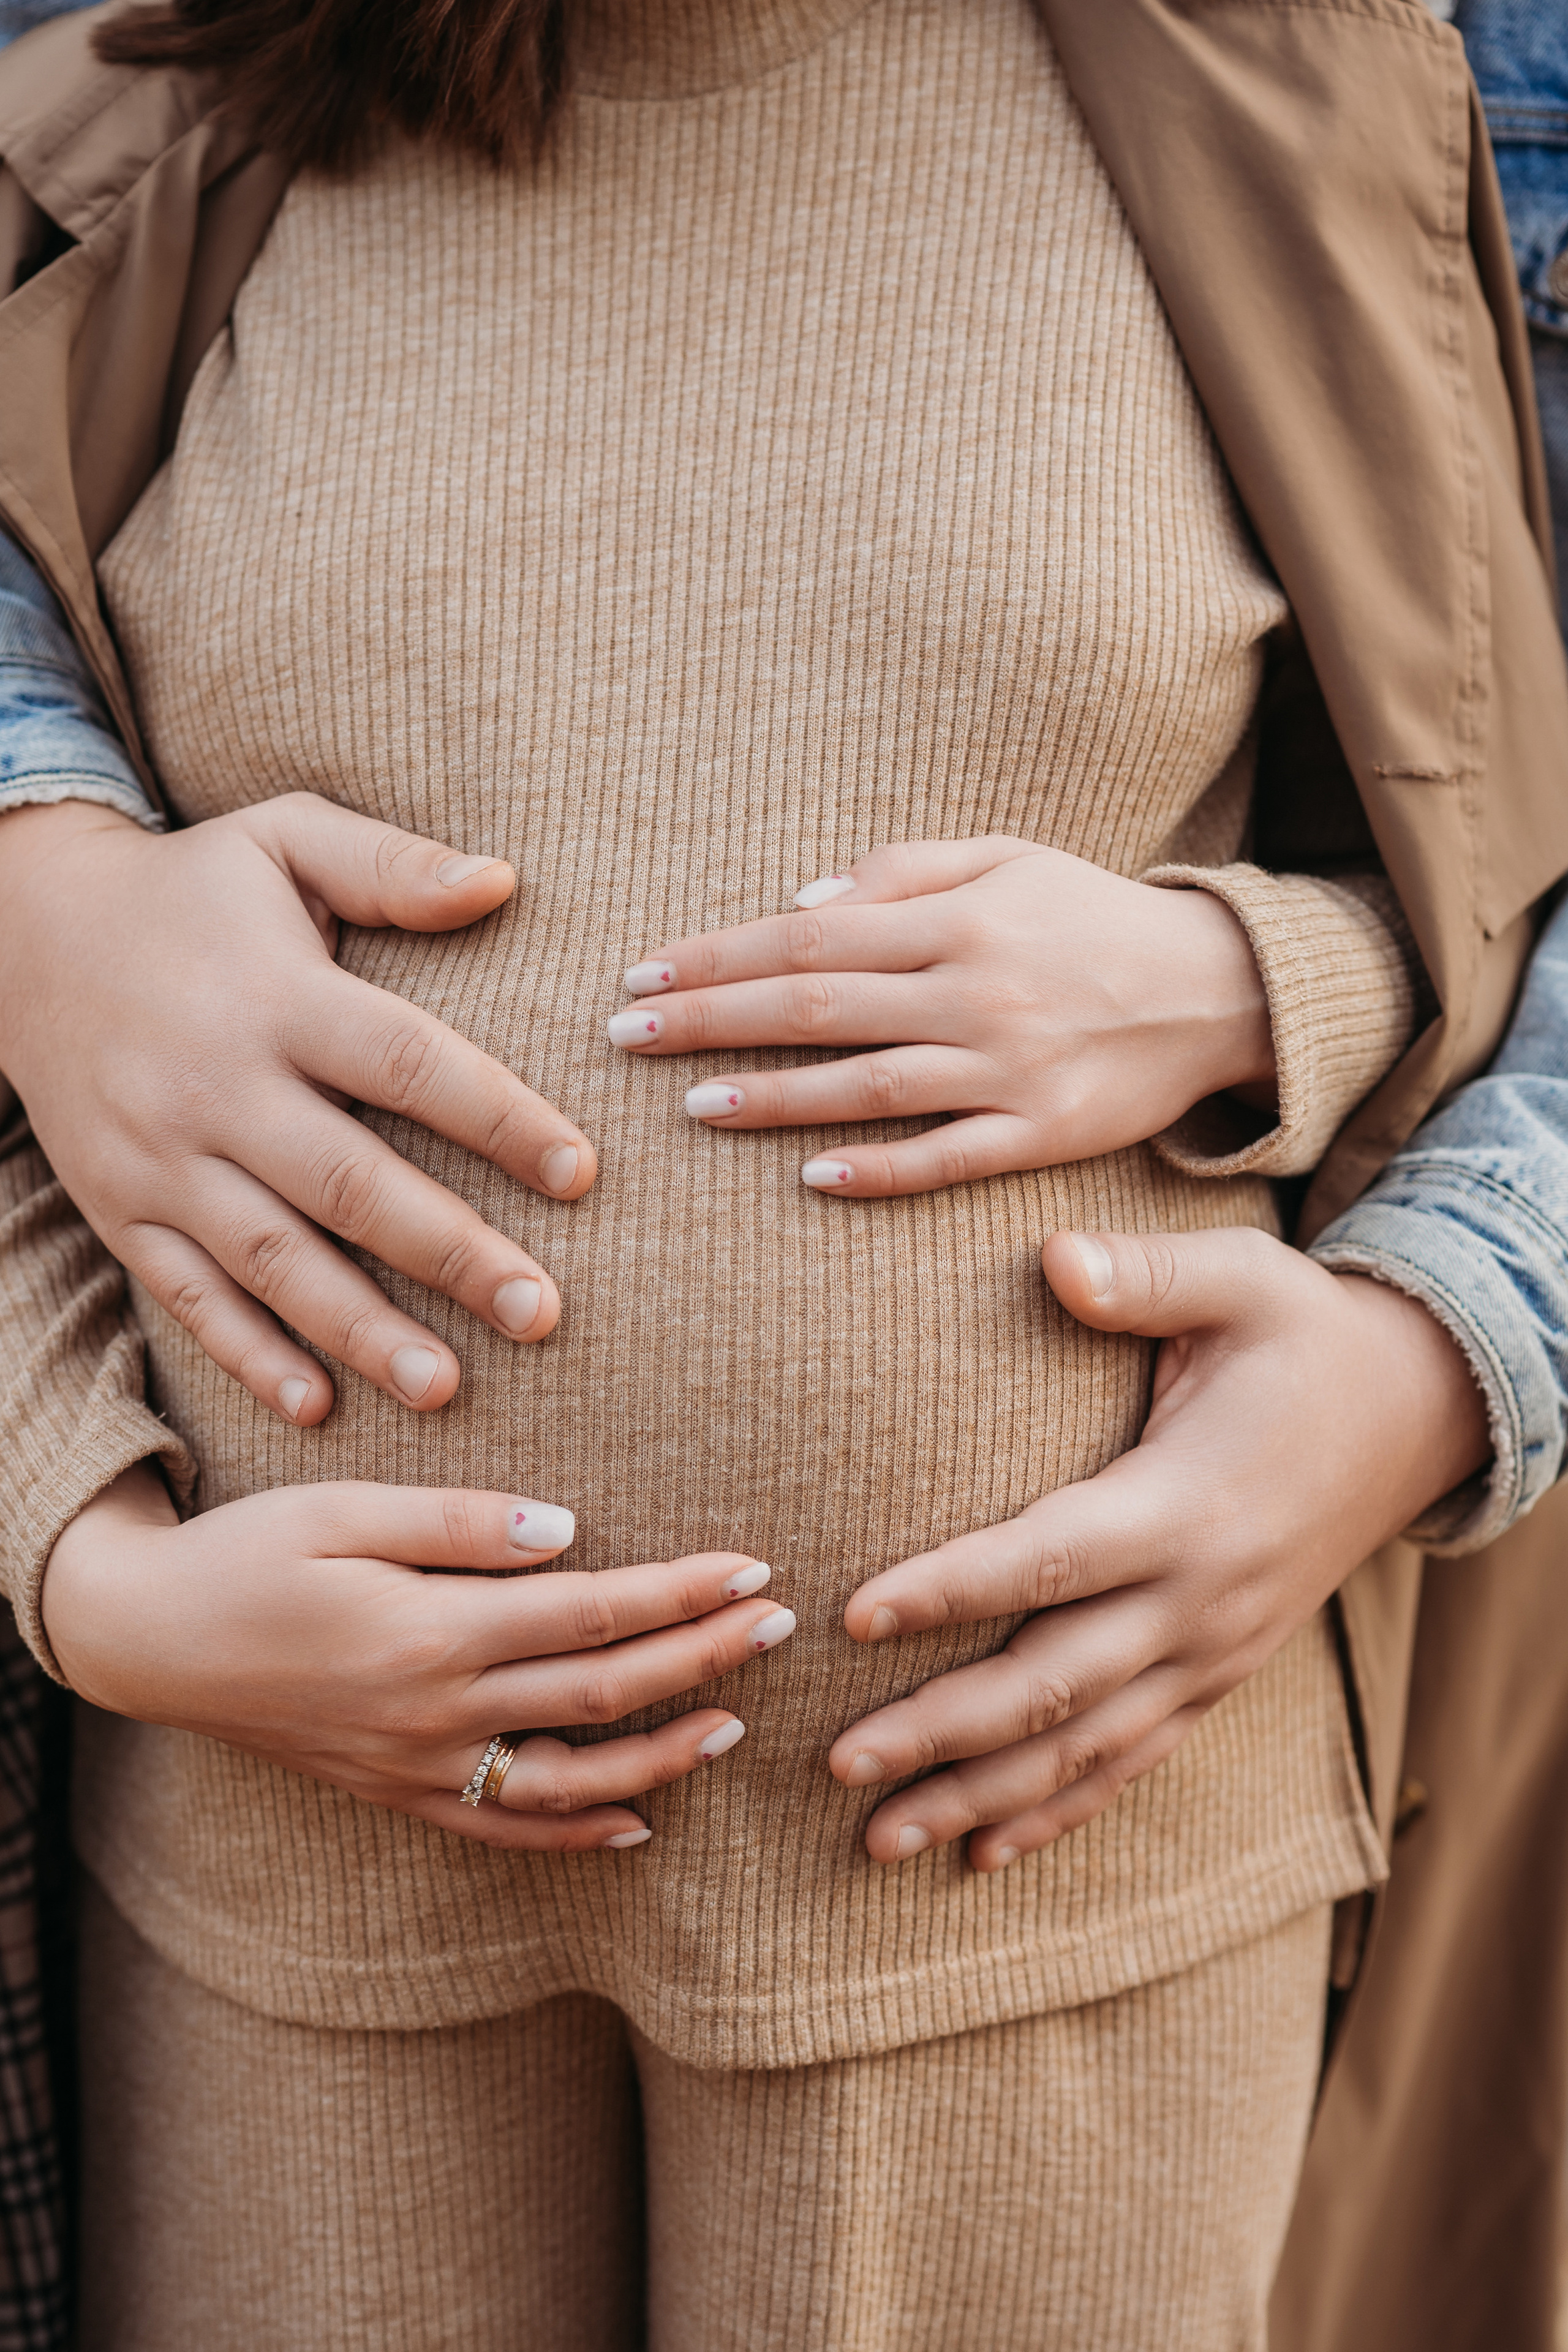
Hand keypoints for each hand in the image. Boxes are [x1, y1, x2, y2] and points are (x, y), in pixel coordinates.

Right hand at [0, 795, 597, 1423]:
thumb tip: (503, 881)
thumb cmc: (189, 889)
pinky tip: (316, 1404)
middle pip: (350, 1184)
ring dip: (361, 1330)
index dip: (498, 1119)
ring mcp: (160, 1159)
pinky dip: (249, 1354)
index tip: (580, 1173)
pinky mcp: (120, 1209)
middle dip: (451, 1255)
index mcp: (275, 998)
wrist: (24, 933)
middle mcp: (215, 1087)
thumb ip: (391, 864)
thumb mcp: (281, 839)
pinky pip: (188, 1295)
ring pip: (273, 1260)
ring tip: (447, 1386)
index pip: (406, 1064)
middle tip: (541, 1313)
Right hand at [44, 1467, 795, 1850]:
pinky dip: (576, 1830)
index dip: (680, 1595)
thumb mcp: (341, 1510)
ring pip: (571, 1779)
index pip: (593, 1616)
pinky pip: (505, 1826)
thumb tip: (566, 1531)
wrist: (151, 1642)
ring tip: (736, 1722)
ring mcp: (419, 1767)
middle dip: (702, 1659)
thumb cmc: (248, 1555)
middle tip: (778, 1625)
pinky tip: (635, 1822)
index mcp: (431, 1633)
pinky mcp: (398, 1794)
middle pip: (603, 1695)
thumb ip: (457, 1524)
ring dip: (663, 1754)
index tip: (752, 1569)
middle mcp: (437, 1714)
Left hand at [606, 838, 1273, 1195]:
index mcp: (960, 919)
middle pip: (819, 1009)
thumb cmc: (1090, 917)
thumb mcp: (1006, 858)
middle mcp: (977, 992)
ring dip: (773, 1098)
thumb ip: (903, 871)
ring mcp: (1010, 1069)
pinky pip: (947, 1156)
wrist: (1219, 986)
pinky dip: (878, 1167)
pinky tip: (810, 1174)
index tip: (644, 976)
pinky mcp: (1041, 1134)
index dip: (719, 957)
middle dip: (714, 1022)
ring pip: (869, 1086)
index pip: (810, 938)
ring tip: (690, 1106)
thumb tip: (801, 905)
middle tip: (627, 1039)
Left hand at [826, 1227, 1489, 1867]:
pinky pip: (1134, 1762)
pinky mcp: (1219, 1676)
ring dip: (981, 1799)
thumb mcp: (1243, 1279)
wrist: (1415, 1414)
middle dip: (942, 1731)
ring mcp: (1212, 1653)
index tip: (853, 1616)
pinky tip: (983, 1854)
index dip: (949, 1590)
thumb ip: (1145, 1273)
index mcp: (1184, 1505)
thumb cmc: (1305, 1335)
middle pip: (1053, 1684)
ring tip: (880, 1840)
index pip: (1047, 1560)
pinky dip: (1060, 1814)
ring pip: (1084, 1748)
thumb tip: (1052, 1255)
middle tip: (837, 1758)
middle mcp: (1198, 1600)